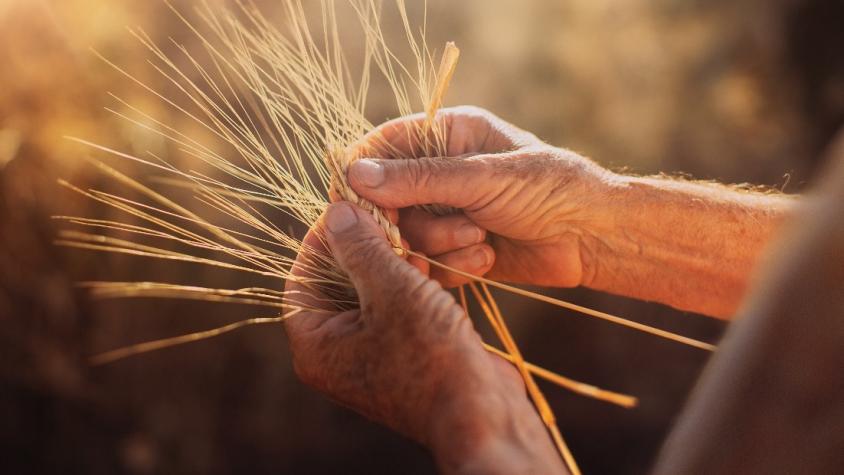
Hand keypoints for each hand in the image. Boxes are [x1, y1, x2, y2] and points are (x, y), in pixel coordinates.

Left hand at [283, 202, 565, 473]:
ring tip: (412, 240)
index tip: (348, 207)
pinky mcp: (406, 355)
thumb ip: (361, 248)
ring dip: (391, 263)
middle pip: (337, 284)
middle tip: (384, 218)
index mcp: (316, 346)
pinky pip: (397, 310)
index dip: (323, 239)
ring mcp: (373, 356)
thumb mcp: (393, 291)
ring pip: (372, 294)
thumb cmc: (431, 357)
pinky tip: (429, 265)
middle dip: (363, 248)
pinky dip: (410, 285)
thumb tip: (336, 212)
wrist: (483, 414)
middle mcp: (338, 354)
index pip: (303, 278)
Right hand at [348, 105, 612, 287]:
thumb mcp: (483, 178)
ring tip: (479, 237)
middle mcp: (441, 171)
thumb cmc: (549, 190)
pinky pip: (428, 262)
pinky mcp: (456, 248)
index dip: (363, 175)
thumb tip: (355, 175)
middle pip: (386, 199)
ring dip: (439, 242)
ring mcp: (447, 212)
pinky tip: (487, 256)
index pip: (382, 147)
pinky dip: (453, 264)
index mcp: (447, 134)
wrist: (595, 238)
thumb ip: (419, 179)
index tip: (358, 204)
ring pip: (407, 235)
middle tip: (432, 229)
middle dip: (410, 220)